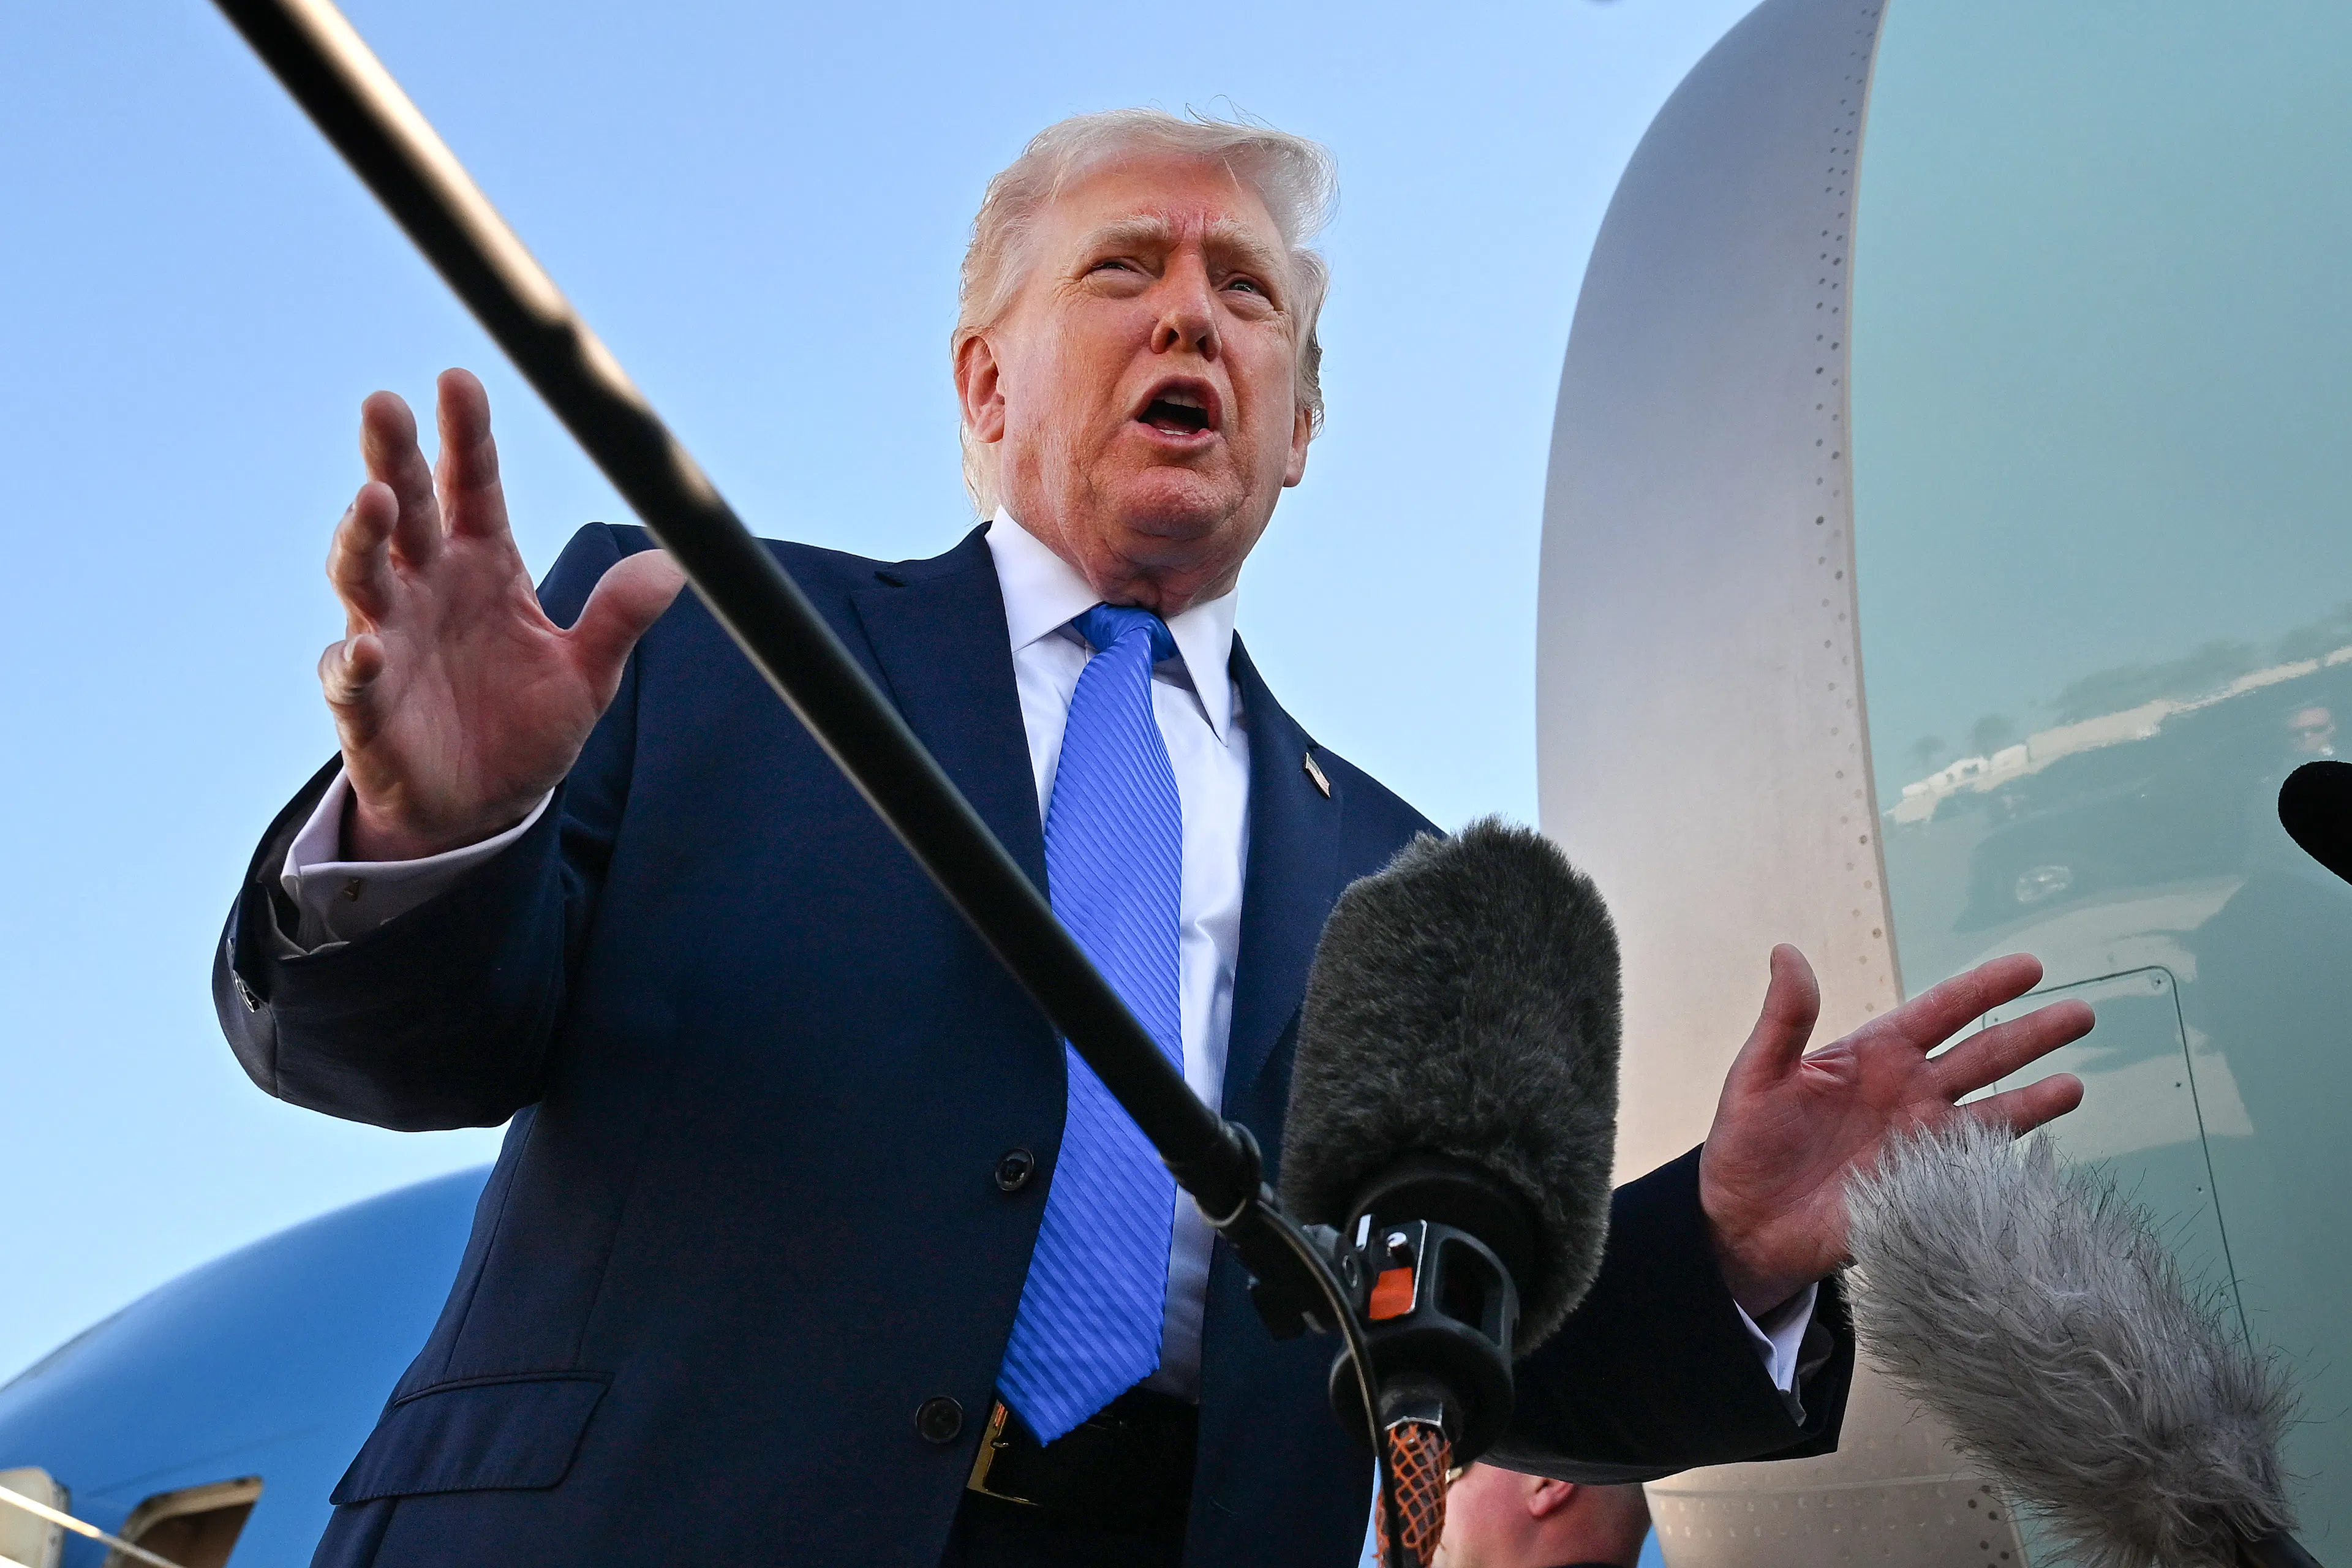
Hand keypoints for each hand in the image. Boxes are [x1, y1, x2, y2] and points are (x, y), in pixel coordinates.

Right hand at [320, 369, 685, 859]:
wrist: (483, 808)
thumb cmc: (527, 726)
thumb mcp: (587, 674)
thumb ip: (617, 619)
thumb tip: (671, 567)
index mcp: (484, 567)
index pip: (473, 486)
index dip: (467, 435)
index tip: (459, 379)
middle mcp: (427, 588)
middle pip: (407, 509)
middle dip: (394, 458)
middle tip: (384, 403)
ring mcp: (389, 639)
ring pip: (362, 574)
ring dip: (362, 537)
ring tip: (374, 501)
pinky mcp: (364, 704)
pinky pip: (348, 676)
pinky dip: (353, 660)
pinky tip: (365, 647)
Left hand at [1698, 945, 2090, 1316]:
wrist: (1744, 1221)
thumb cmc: (1747, 1141)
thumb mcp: (1759, 1073)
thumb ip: (1784, 1018)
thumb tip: (1785, 951)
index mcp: (1874, 1055)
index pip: (1940, 1011)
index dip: (1984, 989)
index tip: (2031, 967)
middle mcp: (1909, 1092)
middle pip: (1982, 1055)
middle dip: (2031, 1034)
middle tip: (2081, 1013)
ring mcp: (1922, 1141)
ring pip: (1992, 1111)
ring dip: (2035, 1099)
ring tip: (2076, 1085)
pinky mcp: (1925, 1188)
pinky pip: (1976, 1168)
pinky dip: (2006, 1158)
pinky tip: (2039, 1151)